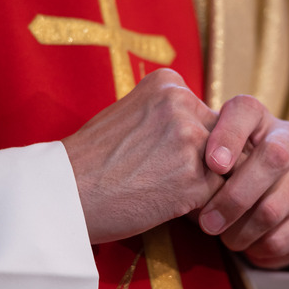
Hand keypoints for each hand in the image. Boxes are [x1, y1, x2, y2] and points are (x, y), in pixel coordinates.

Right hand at [63, 69, 221, 243]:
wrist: (65, 191)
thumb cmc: (91, 159)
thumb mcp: (128, 113)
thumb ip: (166, 114)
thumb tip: (202, 128)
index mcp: (167, 83)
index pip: (206, 114)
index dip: (190, 141)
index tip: (159, 153)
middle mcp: (182, 103)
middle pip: (222, 139)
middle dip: (204, 162)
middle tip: (164, 177)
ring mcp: (190, 139)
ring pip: (223, 168)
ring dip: (202, 185)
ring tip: (163, 190)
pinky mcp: (195, 178)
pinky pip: (217, 195)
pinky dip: (198, 206)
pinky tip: (164, 203)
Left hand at [199, 95, 288, 268]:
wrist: (267, 201)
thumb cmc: (225, 174)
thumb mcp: (207, 158)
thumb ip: (194, 155)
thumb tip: (179, 171)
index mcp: (259, 118)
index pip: (245, 110)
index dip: (228, 135)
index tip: (212, 164)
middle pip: (272, 160)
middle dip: (233, 198)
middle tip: (207, 223)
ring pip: (274, 208)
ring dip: (241, 231)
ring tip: (224, 237)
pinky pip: (285, 237)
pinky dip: (259, 248)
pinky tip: (248, 246)